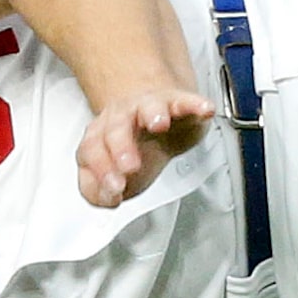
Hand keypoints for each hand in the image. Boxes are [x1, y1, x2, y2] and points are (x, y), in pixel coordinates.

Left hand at [76, 89, 215, 207]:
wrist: (157, 122)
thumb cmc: (133, 151)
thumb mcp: (111, 178)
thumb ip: (97, 191)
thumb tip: (107, 196)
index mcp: (101, 135)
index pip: (92, 149)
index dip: (101, 170)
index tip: (115, 189)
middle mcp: (122, 117)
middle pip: (117, 127)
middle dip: (122, 147)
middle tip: (130, 167)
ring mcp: (149, 107)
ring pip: (148, 106)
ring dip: (153, 113)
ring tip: (159, 123)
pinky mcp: (178, 103)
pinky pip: (186, 101)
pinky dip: (196, 105)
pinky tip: (205, 109)